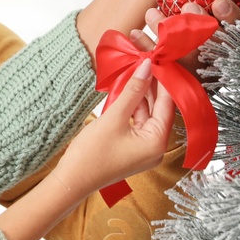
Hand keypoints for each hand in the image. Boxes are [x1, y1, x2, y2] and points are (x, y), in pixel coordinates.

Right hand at [62, 59, 176, 191]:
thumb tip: (147, 67)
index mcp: (158, 142)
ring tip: (135, 71)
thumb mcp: (114, 117)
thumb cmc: (91, 155)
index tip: (159, 59)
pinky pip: (138, 123)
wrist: (71, 180)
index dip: (163, 80)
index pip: (168, 104)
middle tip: (146, 61)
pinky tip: (127, 90)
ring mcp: (144, 149)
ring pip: (148, 115)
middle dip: (152, 86)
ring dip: (141, 95)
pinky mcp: (133, 149)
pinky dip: (133, 107)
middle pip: (159, 109)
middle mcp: (156, 147)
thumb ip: (132, 90)